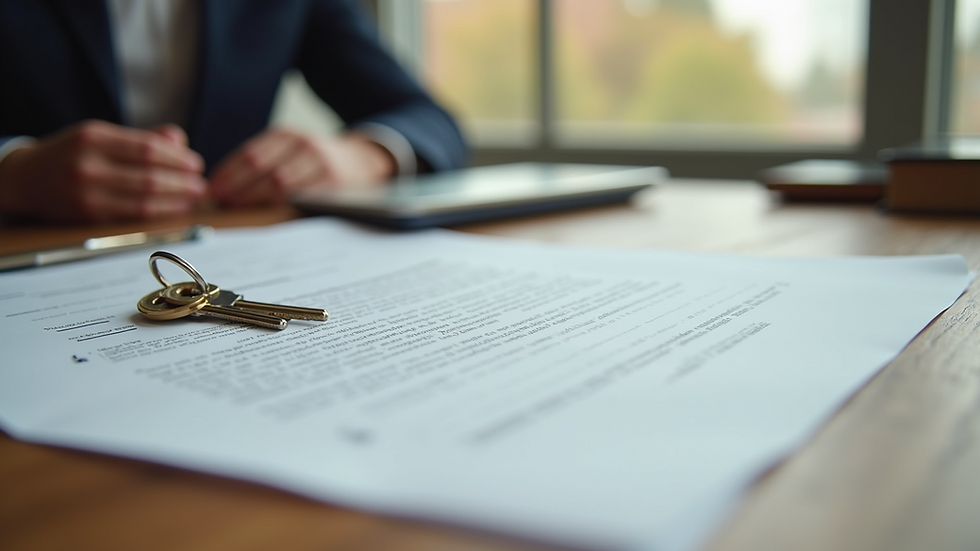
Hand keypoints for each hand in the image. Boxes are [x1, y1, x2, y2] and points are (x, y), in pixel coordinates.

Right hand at [0, 120, 205, 221]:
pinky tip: (174, 209)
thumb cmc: (71, 154)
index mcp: (94, 136)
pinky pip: (132, 215)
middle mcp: (89, 163)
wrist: (25, 178)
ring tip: (194, 197)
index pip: (147, 147)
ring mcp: (87, 191)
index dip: (177, 158)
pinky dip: (159, 212)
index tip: (195, 163)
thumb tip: (179, 140)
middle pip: (149, 175)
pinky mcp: (88, 214)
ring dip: (176, 200)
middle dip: (183, 181)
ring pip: (144, 199)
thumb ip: (141, 137)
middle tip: (201, 184)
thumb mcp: (100, 135)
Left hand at [209, 128, 395, 206]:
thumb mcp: (291, 150)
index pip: (250, 154)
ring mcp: (319, 162)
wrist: (363, 161)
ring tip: (238, 207)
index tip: (212, 189)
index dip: (228, 173)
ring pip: (279, 182)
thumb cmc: (317, 162)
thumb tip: (224, 186)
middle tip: (220, 202)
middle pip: (261, 167)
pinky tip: (267, 211)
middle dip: (236, 186)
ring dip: (255, 197)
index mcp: (287, 135)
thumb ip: (264, 162)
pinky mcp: (332, 182)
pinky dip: (280, 204)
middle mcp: (302, 144)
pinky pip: (301, 195)